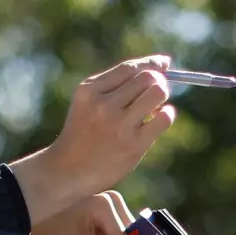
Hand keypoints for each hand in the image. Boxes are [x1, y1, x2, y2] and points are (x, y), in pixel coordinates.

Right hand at [11, 56, 173, 219]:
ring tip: (155, 108)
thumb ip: (113, 88)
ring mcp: (119, 125)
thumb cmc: (83, 135)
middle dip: (158, 82)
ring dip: (163, 97)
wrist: (67, 171)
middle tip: (157, 93)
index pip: (130, 68)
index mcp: (90, 90)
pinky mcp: (133, 145)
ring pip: (158, 93)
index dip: (152, 63)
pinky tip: (160, 119)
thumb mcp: (87, 104)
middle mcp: (104, 104)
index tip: (164, 64)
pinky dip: (168, 115)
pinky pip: (164, 118)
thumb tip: (157, 70)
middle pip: (147, 77)